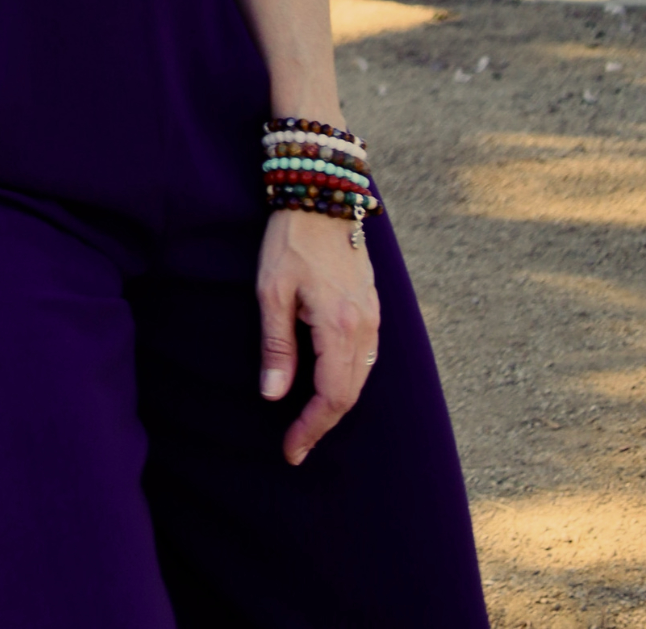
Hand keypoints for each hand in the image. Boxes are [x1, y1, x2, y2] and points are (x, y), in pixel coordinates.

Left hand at [257, 207, 379, 464]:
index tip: (291, 450)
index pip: (331, 397)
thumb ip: (276, 345)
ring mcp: (374, 317)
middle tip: (296, 445)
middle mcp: (366, 328)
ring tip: (309, 421)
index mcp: (341, 327)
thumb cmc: (290, 240)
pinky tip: (328, 382)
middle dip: (323, 424)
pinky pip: (367, 357)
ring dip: (337, 403)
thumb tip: (273, 395)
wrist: (322, 194)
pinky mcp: (373, 306)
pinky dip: (348, 379)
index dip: (311, 428)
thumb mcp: (272, 291)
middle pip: (350, 394)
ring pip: (362, 377)